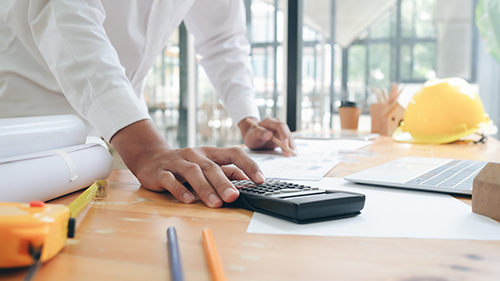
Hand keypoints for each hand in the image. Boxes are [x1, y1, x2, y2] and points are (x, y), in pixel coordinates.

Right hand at [110, 120, 264, 207]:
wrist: (150, 158)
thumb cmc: (185, 165)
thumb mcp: (206, 165)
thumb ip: (225, 172)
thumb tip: (248, 182)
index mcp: (210, 153)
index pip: (234, 153)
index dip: (248, 165)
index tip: (260, 180)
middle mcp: (195, 155)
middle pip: (212, 167)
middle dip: (224, 183)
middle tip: (234, 197)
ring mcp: (177, 163)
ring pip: (193, 173)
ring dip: (204, 188)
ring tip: (215, 203)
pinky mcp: (161, 173)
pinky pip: (171, 181)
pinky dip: (179, 190)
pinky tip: (187, 201)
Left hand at [239, 117, 295, 156]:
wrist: (252, 137)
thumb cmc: (252, 136)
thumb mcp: (252, 135)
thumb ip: (259, 133)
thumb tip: (269, 134)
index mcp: (269, 121)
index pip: (280, 126)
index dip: (284, 135)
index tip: (285, 144)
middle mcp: (277, 124)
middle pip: (286, 132)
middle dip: (289, 143)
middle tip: (289, 153)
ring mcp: (280, 131)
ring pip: (289, 137)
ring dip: (291, 146)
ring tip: (292, 155)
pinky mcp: (282, 137)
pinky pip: (288, 141)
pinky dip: (291, 147)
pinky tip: (293, 153)